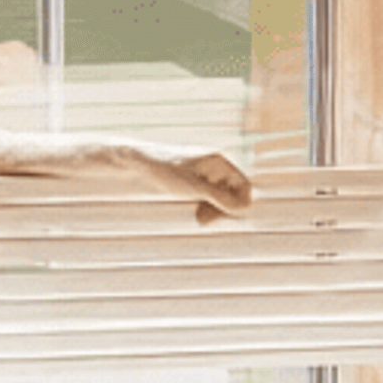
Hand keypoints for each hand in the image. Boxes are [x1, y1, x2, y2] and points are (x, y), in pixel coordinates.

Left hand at [125, 145, 249, 224]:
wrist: (137, 161)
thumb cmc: (165, 171)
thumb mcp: (194, 188)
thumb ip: (219, 198)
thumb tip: (243, 208)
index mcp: (219, 161)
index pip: (244, 185)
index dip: (238, 204)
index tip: (221, 218)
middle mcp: (214, 164)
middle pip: (234, 192)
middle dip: (223, 208)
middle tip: (203, 221)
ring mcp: (204, 171)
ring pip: (220, 195)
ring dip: (213, 209)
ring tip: (198, 218)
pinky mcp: (193, 177)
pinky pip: (208, 195)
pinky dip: (204, 205)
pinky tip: (193, 211)